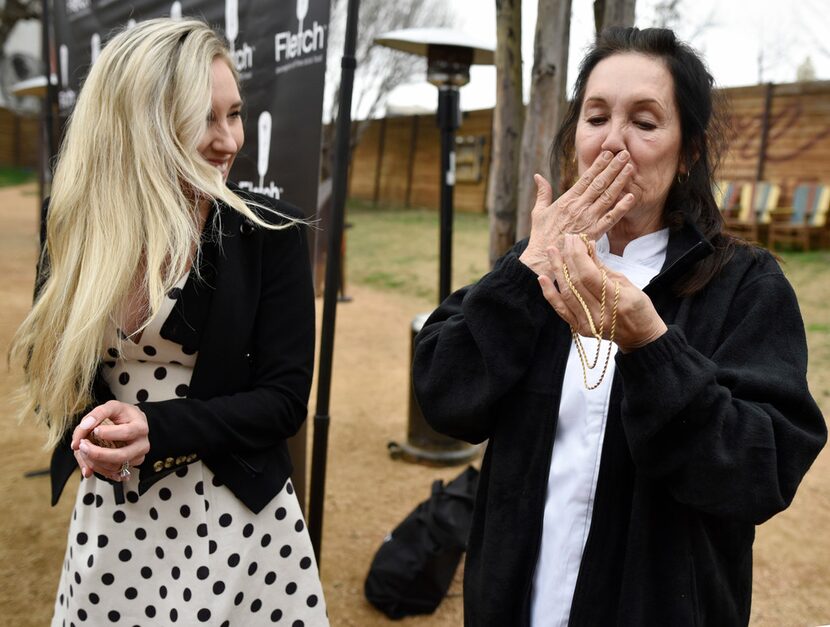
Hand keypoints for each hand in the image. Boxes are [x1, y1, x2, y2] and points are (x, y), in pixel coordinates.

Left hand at [71, 400, 149, 481]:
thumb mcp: (112, 407)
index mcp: (140, 427)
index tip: (95, 430)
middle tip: (82, 446)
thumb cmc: (123, 415)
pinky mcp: (130, 466)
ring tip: (83, 451)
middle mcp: (142, 444)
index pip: (126, 433)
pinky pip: (113, 472)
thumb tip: (84, 428)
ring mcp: (137, 456)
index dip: (108, 433)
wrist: (132, 423)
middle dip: (97, 453)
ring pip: (115, 467)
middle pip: (121, 455)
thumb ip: (97, 414)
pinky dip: (98, 469)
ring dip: (94, 462)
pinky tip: (90, 461)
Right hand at [519, 150, 636, 275]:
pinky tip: (631, 197)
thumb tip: (538, 176)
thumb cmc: (540, 236)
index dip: (598, 165)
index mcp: (567, 200)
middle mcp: (579, 207)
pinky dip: (621, 208)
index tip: (608, 153)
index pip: (586, 178)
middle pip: (600, 183)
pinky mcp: (594, 233)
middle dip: (613, 167)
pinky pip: (611, 219)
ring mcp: (588, 219)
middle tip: (625, 154)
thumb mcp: (538, 211)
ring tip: (630, 168)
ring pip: (607, 197)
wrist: (543, 258)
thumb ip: (542, 193)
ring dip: (620, 181)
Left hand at [537, 234, 666, 351]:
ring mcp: (588, 323)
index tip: (575, 239)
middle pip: (576, 282)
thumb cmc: (639, 307)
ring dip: (557, 270)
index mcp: (617, 300)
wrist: (640, 336)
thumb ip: (604, 268)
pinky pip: (561, 310)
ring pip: (567, 293)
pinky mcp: (580, 328)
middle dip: (568, 258)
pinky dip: (550, 293)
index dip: (578, 255)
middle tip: (565, 240)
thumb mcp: (627, 284)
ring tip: (552, 252)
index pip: (589, 274)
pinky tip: (543, 278)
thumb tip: (587, 246)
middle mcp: (600, 313)